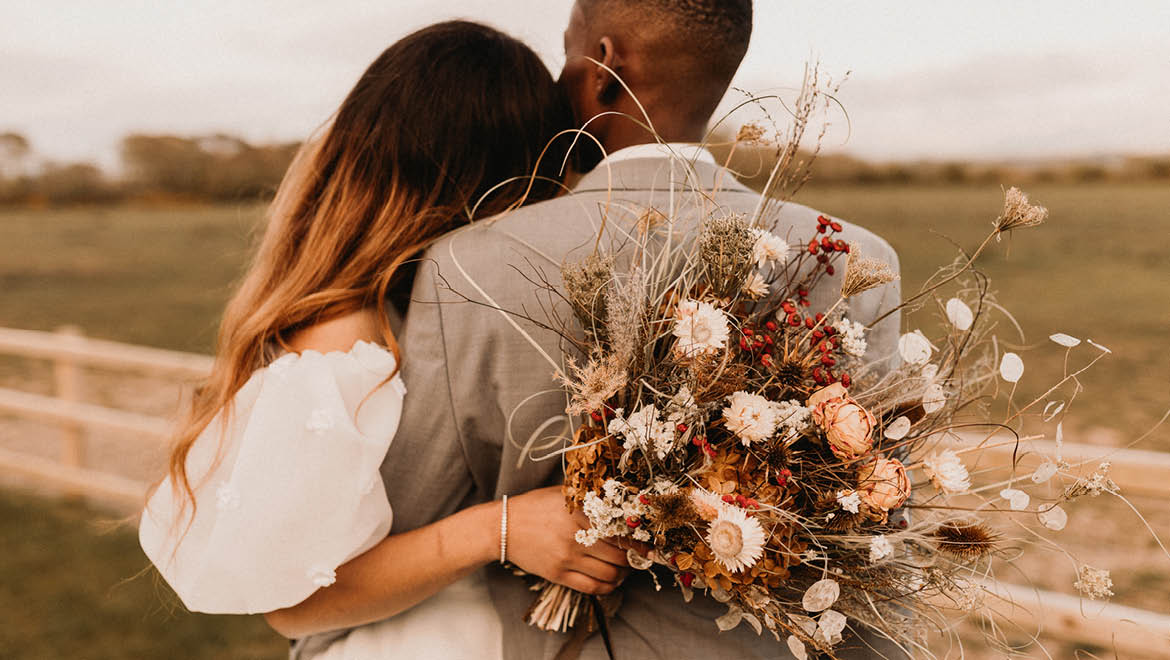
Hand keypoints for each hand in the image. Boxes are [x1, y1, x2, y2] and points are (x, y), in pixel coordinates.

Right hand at [505, 486, 630, 594]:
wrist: (503, 526)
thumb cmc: (535, 507)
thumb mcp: (564, 496)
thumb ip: (590, 501)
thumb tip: (622, 507)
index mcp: (580, 513)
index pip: (621, 532)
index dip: (640, 542)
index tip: (650, 546)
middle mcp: (575, 536)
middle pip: (620, 556)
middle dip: (635, 559)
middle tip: (639, 557)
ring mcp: (567, 558)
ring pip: (610, 574)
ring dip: (623, 574)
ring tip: (624, 568)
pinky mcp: (558, 575)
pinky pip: (592, 587)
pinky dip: (608, 587)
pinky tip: (611, 580)